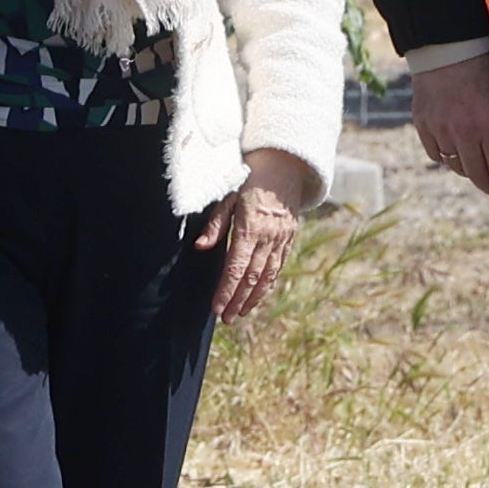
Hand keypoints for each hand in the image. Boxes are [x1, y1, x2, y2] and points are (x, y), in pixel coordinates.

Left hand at [194, 147, 319, 319]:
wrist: (284, 168)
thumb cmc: (249, 180)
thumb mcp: (228, 196)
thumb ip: (215, 224)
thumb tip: (200, 246)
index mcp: (250, 227)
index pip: (236, 267)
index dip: (226, 289)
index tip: (216, 307)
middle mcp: (268, 237)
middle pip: (251, 277)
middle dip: (237, 300)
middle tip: (226, 318)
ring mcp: (281, 240)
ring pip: (267, 276)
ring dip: (253, 298)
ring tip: (240, 314)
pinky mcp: (289, 240)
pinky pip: (277, 267)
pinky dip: (267, 285)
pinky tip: (257, 297)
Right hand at [412, 54, 488, 205]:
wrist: (446, 44)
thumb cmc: (485, 63)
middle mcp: (464, 132)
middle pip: (477, 175)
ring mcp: (440, 129)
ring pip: (456, 166)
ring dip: (469, 171)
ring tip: (478, 171)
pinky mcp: (423, 124)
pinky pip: (436, 153)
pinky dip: (447, 157)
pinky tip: (456, 154)